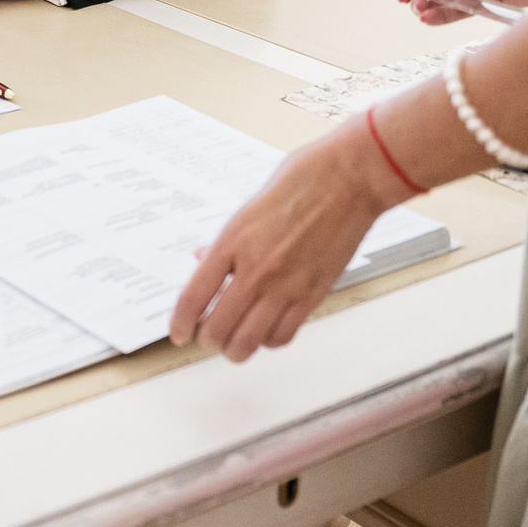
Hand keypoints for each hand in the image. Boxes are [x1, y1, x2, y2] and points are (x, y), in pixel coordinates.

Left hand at [171, 131, 396, 357]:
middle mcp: (256, 267)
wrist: (350, 178)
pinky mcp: (313, 293)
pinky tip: (266, 331)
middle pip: (216, 328)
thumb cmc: (304, 179)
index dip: (179, 322)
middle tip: (207, 336)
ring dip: (235, 348)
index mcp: (233, 240)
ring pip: (248, 342)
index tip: (177, 333)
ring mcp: (285, 284)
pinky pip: (283, 335)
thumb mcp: (249, 207)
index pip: (193, 296)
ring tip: (233, 343)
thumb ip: (226, 240)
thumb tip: (204, 259)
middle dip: (206, 339)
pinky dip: (269, 341)